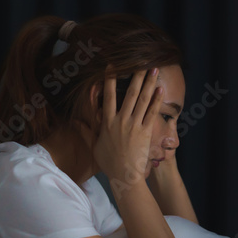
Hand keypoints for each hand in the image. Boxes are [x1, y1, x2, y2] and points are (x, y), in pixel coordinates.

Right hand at [93, 67, 163, 183]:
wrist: (124, 176)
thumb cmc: (108, 163)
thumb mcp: (94, 146)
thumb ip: (87, 131)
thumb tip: (76, 122)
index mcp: (107, 123)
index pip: (108, 96)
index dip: (110, 80)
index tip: (112, 66)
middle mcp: (121, 121)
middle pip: (130, 93)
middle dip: (136, 75)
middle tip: (142, 61)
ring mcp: (134, 126)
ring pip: (143, 100)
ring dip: (149, 83)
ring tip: (154, 69)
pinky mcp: (146, 132)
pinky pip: (152, 113)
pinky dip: (157, 100)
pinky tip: (161, 89)